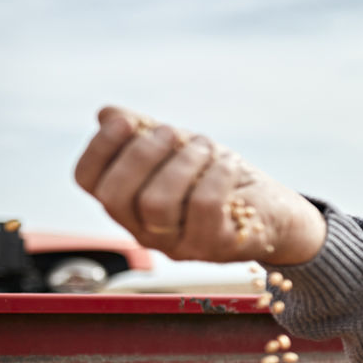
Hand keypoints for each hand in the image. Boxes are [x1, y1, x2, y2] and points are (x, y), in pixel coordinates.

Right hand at [74, 106, 326, 265]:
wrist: (275, 210)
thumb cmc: (219, 178)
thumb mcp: (179, 149)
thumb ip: (143, 132)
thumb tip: (107, 114)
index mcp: (128, 205)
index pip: (88, 181)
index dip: (100, 147)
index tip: (126, 121)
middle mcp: (146, 231)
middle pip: (117, 196)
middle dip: (142, 154)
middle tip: (174, 133)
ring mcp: (180, 245)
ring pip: (157, 203)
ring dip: (184, 162)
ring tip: (207, 146)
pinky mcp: (216, 248)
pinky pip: (204, 207)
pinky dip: (215, 175)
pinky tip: (228, 163)